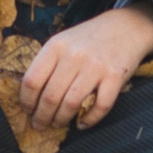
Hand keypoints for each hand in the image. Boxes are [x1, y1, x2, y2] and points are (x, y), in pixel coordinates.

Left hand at [22, 5, 152, 131]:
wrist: (126, 27)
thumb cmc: (89, 38)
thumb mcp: (63, 41)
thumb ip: (48, 63)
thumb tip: (32, 96)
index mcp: (56, 46)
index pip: (32, 80)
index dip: (26, 101)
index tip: (27, 110)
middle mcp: (74, 56)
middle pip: (50, 96)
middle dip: (42, 116)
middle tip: (40, 125)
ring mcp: (96, 67)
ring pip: (71, 104)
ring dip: (61, 120)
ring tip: (58, 124)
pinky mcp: (115, 77)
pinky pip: (100, 106)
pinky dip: (89, 120)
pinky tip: (82, 124)